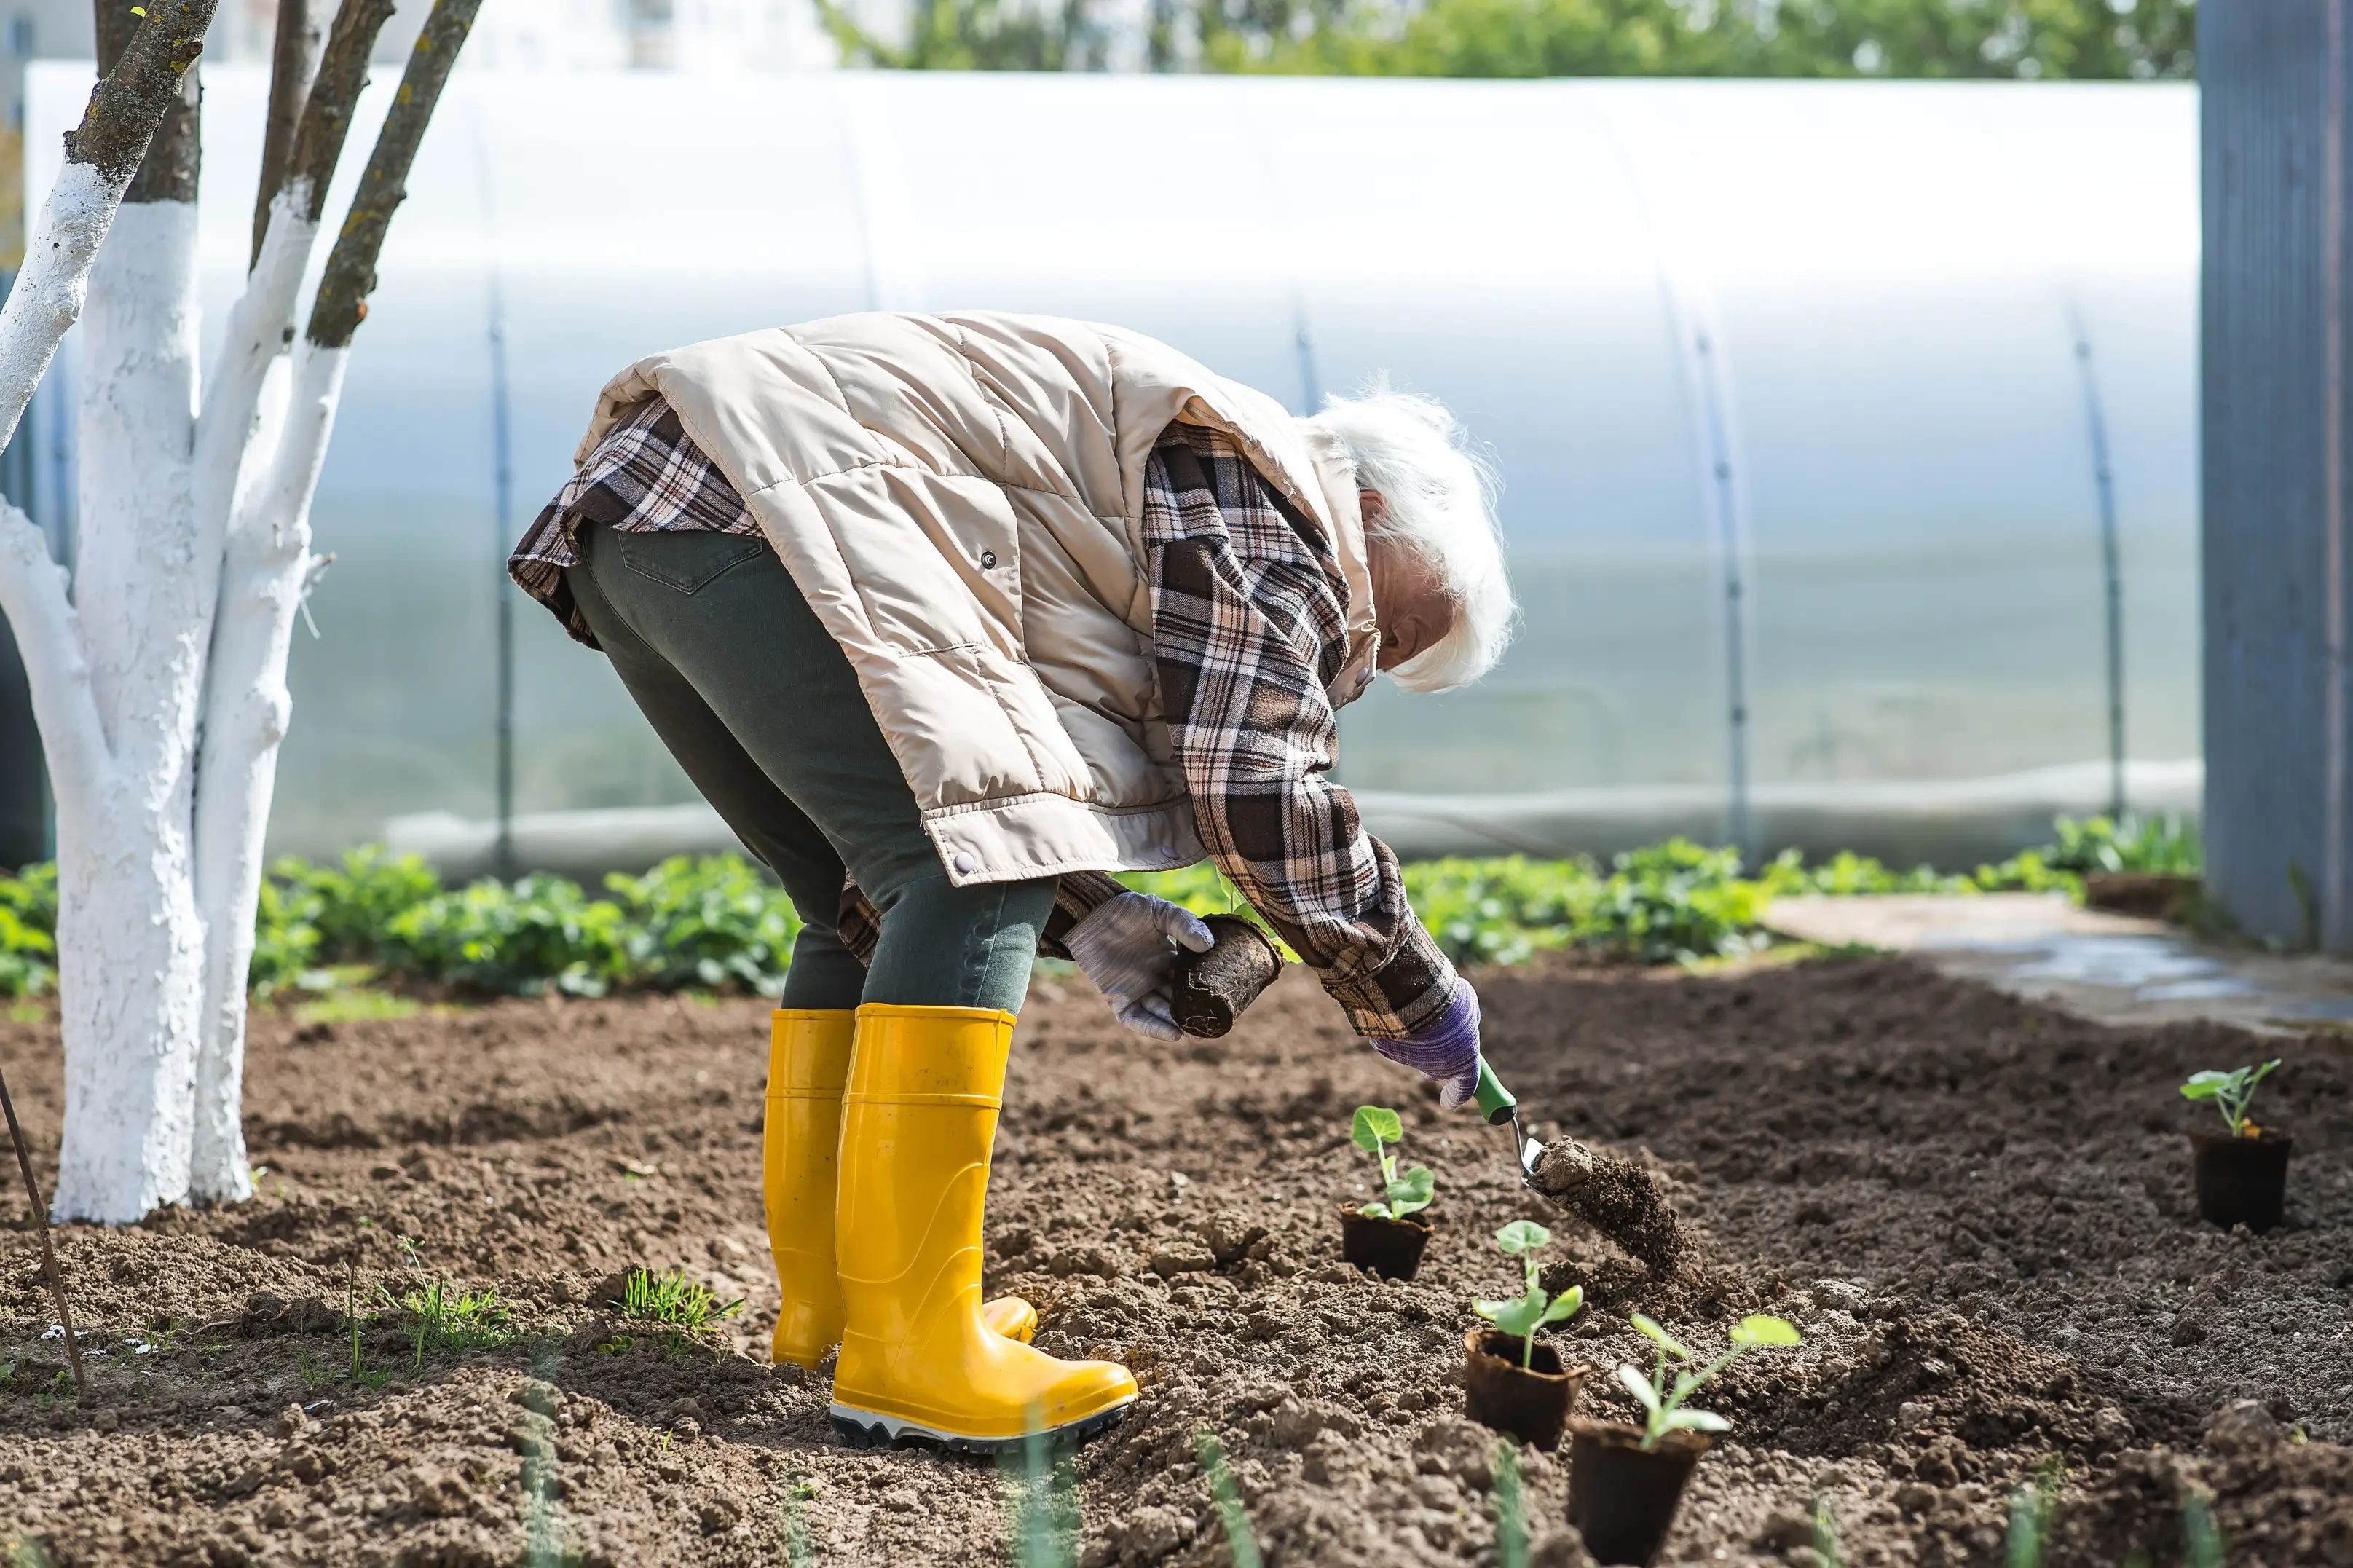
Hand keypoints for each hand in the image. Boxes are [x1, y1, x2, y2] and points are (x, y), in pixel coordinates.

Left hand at [1062, 891, 1214, 1041]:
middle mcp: (1154, 977)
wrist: (1092, 913)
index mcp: (1168, 959)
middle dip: (1192, 1013)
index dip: (1204, 990)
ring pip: (1160, 1012)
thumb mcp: (1161, 912)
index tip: (1223, 999)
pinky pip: (1137, 1018)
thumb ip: (1185, 925)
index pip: (1190, 979)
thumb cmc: (1127, 909)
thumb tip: (1207, 945)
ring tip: (1196, 1032)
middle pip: (1177, 1001)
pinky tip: (1173, 1034)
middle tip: (1213, 1022)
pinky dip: (1153, 1027)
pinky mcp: (1118, 998)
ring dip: (1177, 1023)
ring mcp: (1136, 989)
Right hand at [1367, 981, 1480, 1109]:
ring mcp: (1408, 1059)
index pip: (1464, 1088)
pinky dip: (1398, 1032)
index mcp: (1463, 1061)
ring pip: (1414, 1054)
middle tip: (1436, 1041)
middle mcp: (1436, 1067)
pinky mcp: (1385, 1046)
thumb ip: (1469, 1021)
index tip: (1448, 1103)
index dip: (1456, 1096)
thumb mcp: (1469, 1005)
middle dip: (1435, 1061)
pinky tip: (1400, 1012)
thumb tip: (1465, 1025)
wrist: (1411, 987)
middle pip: (1435, 1070)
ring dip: (1418, 1040)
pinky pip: (1394, 1042)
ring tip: (1419, 1011)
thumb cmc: (1447, 998)